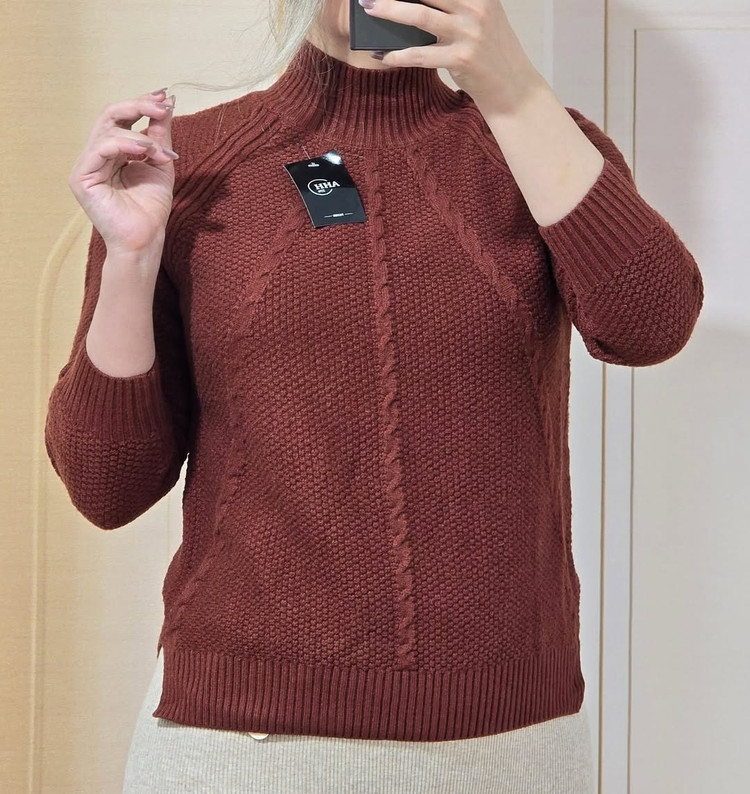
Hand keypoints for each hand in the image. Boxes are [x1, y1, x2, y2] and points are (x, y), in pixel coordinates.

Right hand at [68, 89, 178, 255]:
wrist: (145, 238)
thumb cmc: (151, 208)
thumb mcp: (161, 164)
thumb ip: (160, 136)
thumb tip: (167, 104)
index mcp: (113, 152)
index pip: (122, 118)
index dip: (141, 105)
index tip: (165, 98)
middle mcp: (96, 155)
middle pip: (110, 116)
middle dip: (138, 107)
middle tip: (162, 108)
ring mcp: (87, 165)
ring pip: (106, 130)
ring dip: (138, 135)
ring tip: (158, 150)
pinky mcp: (82, 178)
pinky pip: (100, 149)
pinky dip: (124, 145)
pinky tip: (144, 150)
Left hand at [360, 0, 547, 113]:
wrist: (512, 87)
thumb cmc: (490, 52)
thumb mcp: (480, 18)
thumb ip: (454, 6)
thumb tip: (410, 4)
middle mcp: (476, 7)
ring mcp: (469, 33)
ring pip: (419, 15)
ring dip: (389, 10)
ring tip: (370, 7)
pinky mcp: (461, 59)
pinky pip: (420, 55)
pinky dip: (398, 55)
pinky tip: (384, 55)